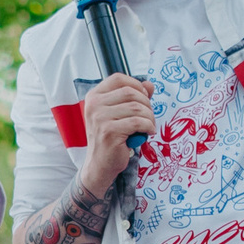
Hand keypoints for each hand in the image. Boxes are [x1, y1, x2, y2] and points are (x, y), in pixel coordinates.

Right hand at [76, 71, 154, 188]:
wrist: (99, 164)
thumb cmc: (110, 138)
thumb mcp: (120, 114)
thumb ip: (134, 98)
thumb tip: (150, 85)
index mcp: (94, 97)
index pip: (118, 78)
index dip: (136, 85)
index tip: (143, 97)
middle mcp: (94, 105)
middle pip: (130, 92)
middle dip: (146, 103)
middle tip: (148, 116)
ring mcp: (100, 118)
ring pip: (136, 107)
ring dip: (149, 117)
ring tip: (149, 126)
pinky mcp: (109, 132)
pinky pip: (138, 122)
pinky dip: (148, 126)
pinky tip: (148, 132)